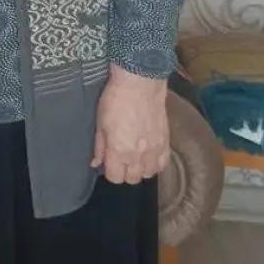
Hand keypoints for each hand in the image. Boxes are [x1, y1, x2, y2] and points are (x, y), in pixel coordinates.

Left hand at [93, 65, 169, 183]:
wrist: (140, 84)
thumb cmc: (116, 100)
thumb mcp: (101, 123)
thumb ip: (100, 147)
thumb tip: (96, 163)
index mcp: (119, 152)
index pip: (115, 178)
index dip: (110, 171)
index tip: (108, 163)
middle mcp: (138, 156)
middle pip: (132, 179)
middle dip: (124, 172)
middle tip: (120, 159)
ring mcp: (155, 150)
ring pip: (149, 174)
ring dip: (140, 169)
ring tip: (134, 157)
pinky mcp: (166, 142)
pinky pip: (163, 163)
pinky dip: (155, 163)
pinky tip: (149, 156)